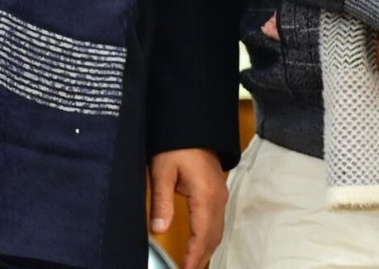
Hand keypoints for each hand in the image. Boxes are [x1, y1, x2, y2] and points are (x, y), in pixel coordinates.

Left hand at [149, 148, 226, 268]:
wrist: (192, 124)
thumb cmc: (177, 143)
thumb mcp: (162, 171)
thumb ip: (161, 201)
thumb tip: (158, 229)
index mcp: (205, 195)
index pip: (203, 234)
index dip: (195, 256)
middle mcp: (217, 198)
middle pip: (213, 237)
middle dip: (202, 257)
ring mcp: (220, 195)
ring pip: (217, 230)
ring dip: (206, 249)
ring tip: (193, 264)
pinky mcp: (217, 191)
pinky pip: (217, 221)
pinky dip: (209, 237)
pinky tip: (200, 244)